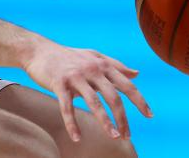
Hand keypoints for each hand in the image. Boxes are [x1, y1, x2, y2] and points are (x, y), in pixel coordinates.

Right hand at [23, 39, 150, 141]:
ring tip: (113, 137)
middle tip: (127, 135)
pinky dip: (72, 123)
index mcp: (102, 64)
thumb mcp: (94, 56)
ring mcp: (75, 76)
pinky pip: (67, 107)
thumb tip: (137, 73)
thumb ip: (116, 65)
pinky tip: (77, 137)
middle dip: (122, 118)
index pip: (126, 84)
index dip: (139, 100)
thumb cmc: (68, 56)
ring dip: (105, 122)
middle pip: (113, 96)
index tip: (150, 115)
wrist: (39, 50)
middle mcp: (91, 69)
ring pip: (94, 103)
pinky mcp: (59, 83)